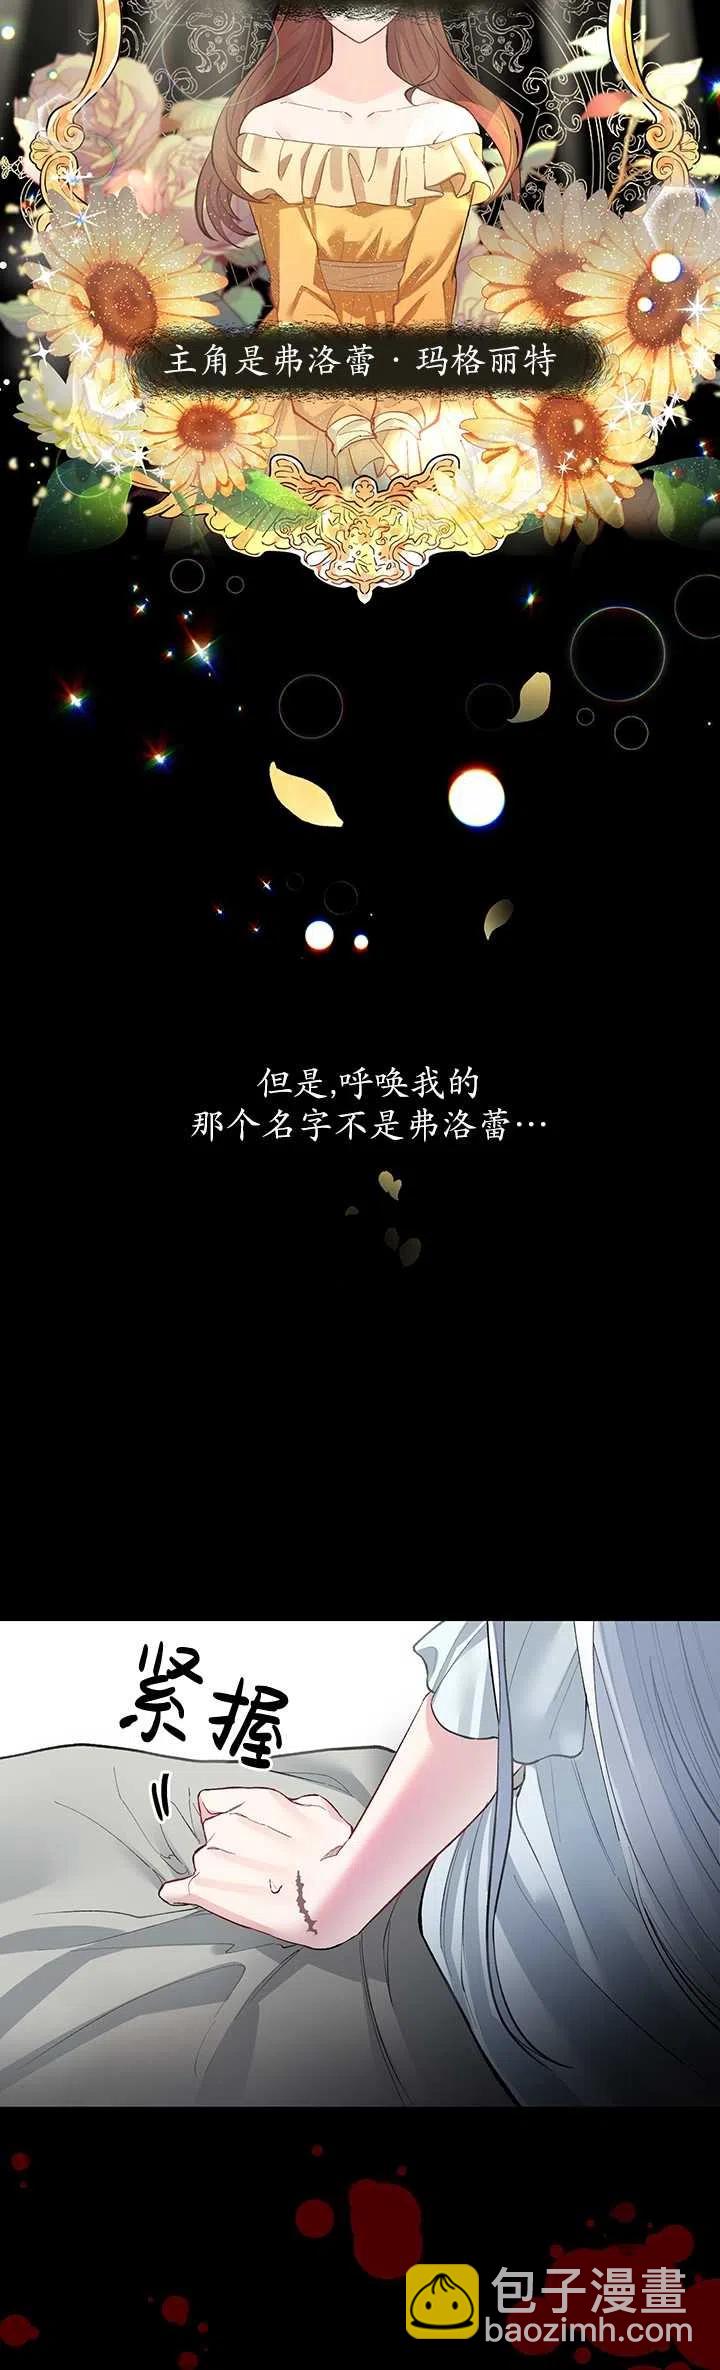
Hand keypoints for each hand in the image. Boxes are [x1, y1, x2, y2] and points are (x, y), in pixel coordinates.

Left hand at [158, 1786, 353, 1948]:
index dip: (227, 1815)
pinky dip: (181, 1891)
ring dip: (220, 1870)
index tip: (237, 1829)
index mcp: (258, 1802)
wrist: (333, 1900)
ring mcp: (217, 1859)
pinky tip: (178, 1892)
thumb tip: (248, 1804)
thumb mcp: (316, 1809)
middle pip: (214, 1830)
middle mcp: (232, 1826)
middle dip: (231, 1845)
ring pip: (204, 1857)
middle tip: (259, 1864)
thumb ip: (279, 1803)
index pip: (218, 1800)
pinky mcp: (209, 1892)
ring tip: (250, 1884)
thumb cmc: (333, 1855)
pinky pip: (184, 1888)